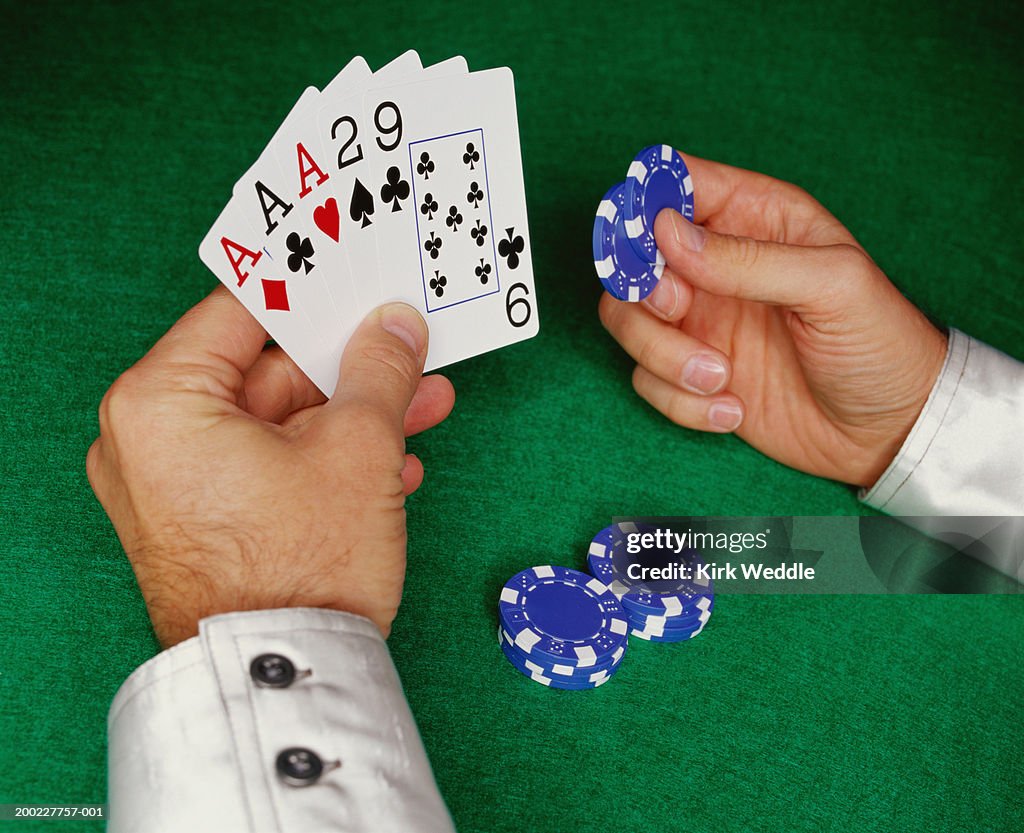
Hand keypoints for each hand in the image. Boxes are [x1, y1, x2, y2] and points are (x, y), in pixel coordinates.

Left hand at [87, 288, 454, 646]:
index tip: (355, 277)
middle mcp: (152, 443)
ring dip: (354, 419)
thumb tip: (396, 326)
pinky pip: (270, 471)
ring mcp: (177, 489)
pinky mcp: (207, 525)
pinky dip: (328, 464)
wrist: (286, 681)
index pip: (240, 313)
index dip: (310, 295)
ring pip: (279, 427)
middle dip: (351, 369)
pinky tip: (393, 466)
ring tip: (423, 406)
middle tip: (406, 347)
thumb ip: (379, 371)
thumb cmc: (302, 567)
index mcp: (163, 403)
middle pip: (266, 376)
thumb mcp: (357, 447)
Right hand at [599, 152, 946, 487]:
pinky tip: (733, 409)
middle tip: (680, 312)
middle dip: (643, 291)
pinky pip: (647, 380)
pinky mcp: (692, 375)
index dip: (648, 204)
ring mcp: (701, 321)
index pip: (679, 183)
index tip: (649, 242)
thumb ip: (748, 258)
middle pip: (632, 257)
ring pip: (627, 321)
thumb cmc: (881, 343)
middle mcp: (716, 265)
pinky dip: (680, 401)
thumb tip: (667, 231)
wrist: (889, 432)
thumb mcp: (831, 285)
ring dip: (661, 356)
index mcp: (755, 218)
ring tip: (720, 379)